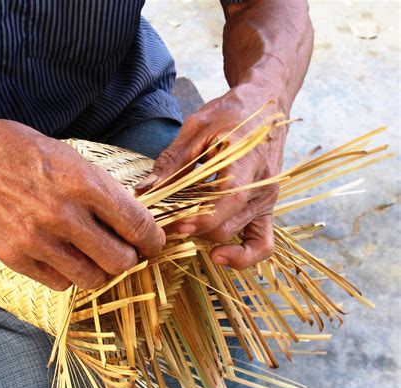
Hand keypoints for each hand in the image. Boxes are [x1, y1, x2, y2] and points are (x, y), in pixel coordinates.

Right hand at [0, 111, 164, 289]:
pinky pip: (60, 283)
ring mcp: (38, 240)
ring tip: (93, 256)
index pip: (137, 226)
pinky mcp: (17, 257)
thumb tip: (135, 222)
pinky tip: (64, 257)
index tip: (153, 245)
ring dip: (100, 271)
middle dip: (129, 260)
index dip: (153, 241)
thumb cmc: (24, 153)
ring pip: (92, 279)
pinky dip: (69, 274)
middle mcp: (64, 215)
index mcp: (84, 184)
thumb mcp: (73, 159)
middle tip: (124, 252)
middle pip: (120, 262)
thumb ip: (105, 193)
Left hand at [137, 87, 287, 269]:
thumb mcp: (197, 127)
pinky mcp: (267, 209)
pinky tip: (218, 255)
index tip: (175, 224)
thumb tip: (145, 190)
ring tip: (183, 232)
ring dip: (208, 240)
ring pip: (239, 238)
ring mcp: (268, 201)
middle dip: (194, 230)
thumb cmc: (232, 113)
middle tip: (165, 224)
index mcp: (248, 161)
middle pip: (226, 226)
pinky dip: (243, 256)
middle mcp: (263, 187)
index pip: (230, 200)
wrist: (268, 105)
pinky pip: (262, 244)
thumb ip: (172, 161)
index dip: (202, 218)